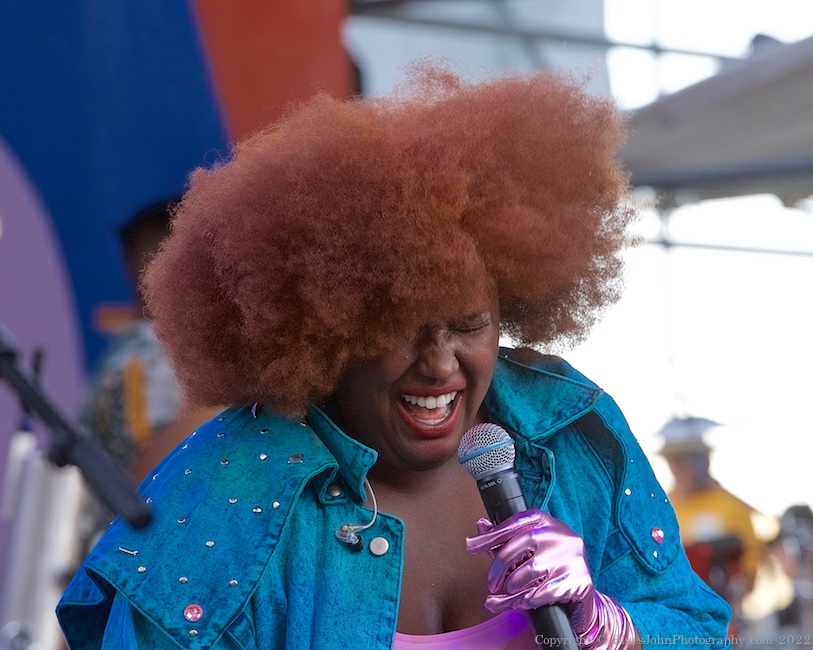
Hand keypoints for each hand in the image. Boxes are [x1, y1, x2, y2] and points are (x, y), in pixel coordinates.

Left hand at [467, 509, 637, 648]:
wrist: (581, 600)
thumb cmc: (548, 571)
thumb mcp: (525, 553)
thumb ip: (504, 540)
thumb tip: (481, 525)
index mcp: (545, 522)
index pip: (514, 523)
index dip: (490, 536)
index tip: (472, 547)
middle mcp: (561, 534)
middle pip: (520, 545)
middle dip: (499, 567)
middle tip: (491, 584)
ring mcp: (573, 556)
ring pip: (530, 570)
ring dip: (512, 587)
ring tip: (508, 594)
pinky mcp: (580, 580)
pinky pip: (544, 591)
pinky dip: (528, 600)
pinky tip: (524, 602)